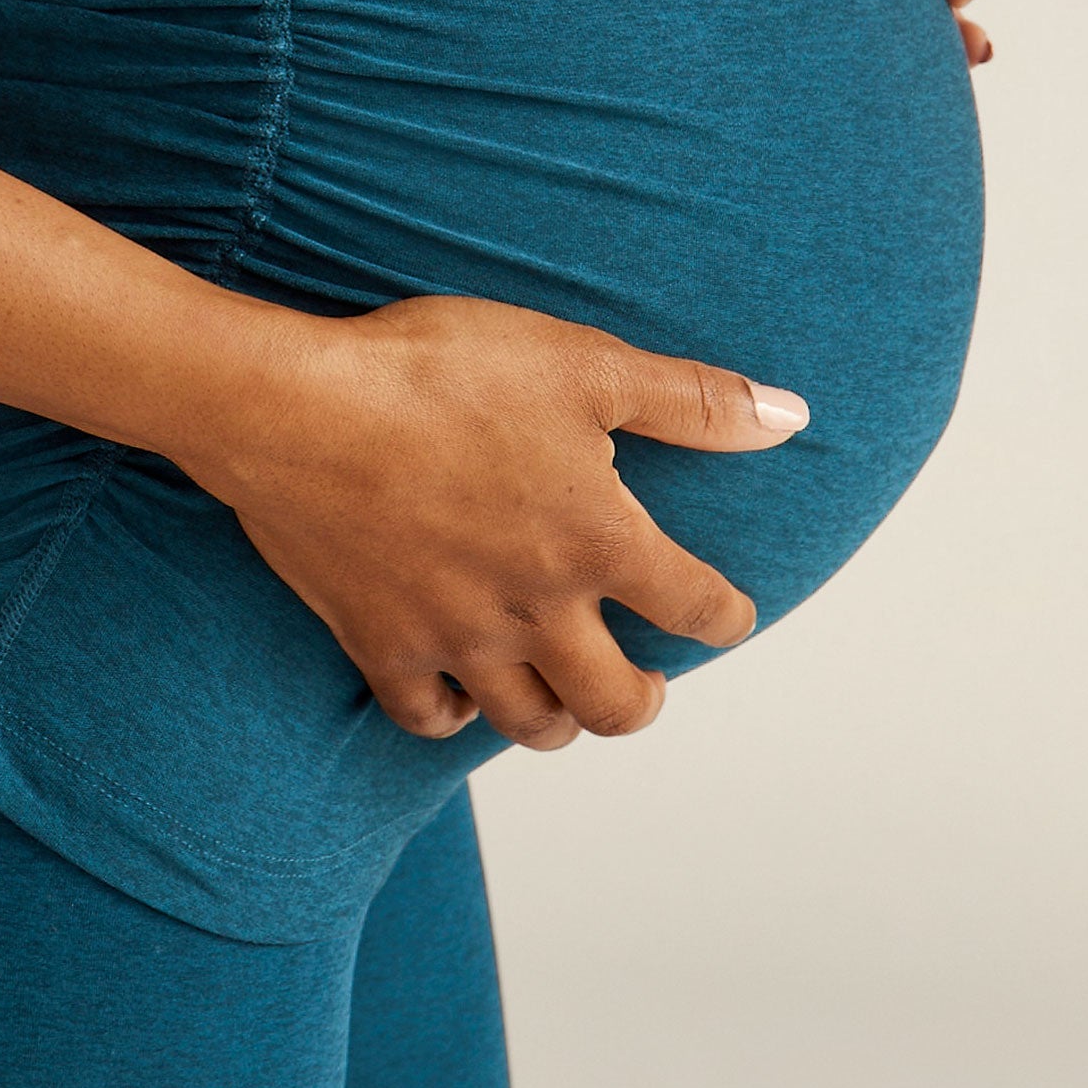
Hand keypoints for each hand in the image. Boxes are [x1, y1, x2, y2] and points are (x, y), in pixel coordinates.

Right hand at [191, 296, 807, 749]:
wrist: (296, 407)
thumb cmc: (437, 373)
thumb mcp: (579, 363)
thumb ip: (690, 400)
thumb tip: (791, 418)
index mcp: (597, 541)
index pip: (696, 608)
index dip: (726, 615)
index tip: (728, 614)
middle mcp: (537, 609)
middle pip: (617, 704)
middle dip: (644, 698)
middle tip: (646, 681)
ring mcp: (456, 638)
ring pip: (530, 723)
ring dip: (560, 716)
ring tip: (563, 691)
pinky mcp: (380, 644)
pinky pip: (430, 718)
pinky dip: (454, 714)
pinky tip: (460, 688)